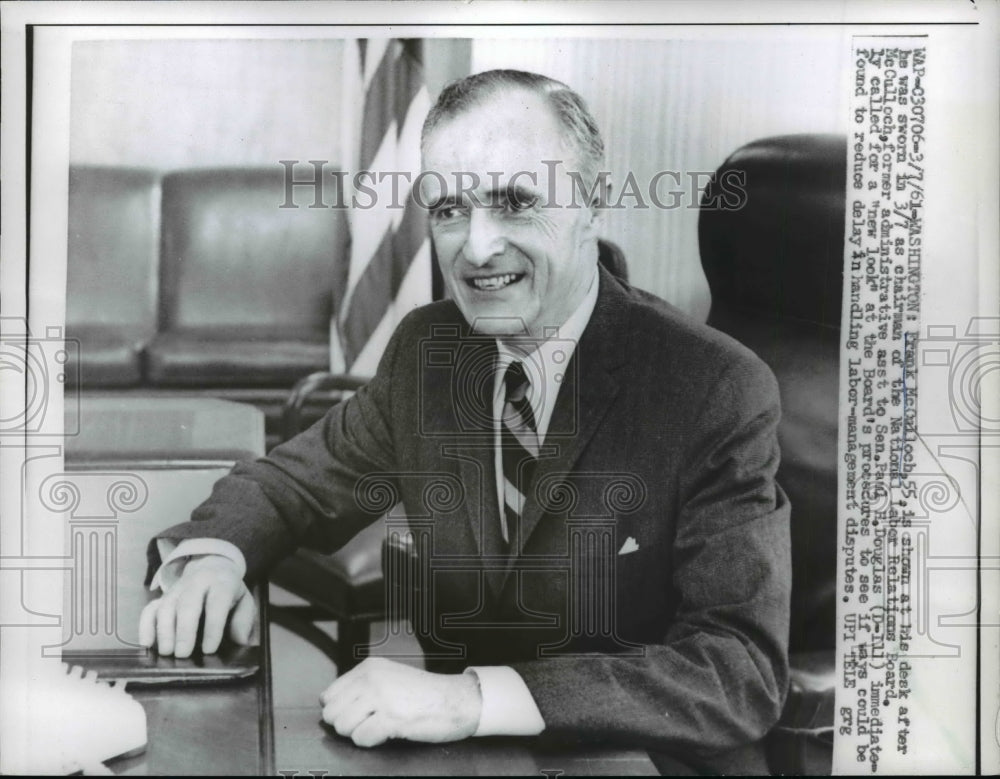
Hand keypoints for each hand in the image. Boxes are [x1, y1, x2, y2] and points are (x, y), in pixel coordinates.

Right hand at [138, 554, 254, 657]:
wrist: (212, 565)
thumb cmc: (228, 590)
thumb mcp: (244, 600)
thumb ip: (243, 620)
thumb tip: (240, 642)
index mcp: (221, 583)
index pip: (217, 602)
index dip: (213, 626)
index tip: (209, 649)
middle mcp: (196, 583)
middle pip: (187, 604)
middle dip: (184, 630)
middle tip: (183, 654)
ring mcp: (176, 589)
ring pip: (166, 607)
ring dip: (164, 631)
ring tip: (167, 652)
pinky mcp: (162, 596)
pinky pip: (149, 609)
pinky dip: (145, 626)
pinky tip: (146, 644)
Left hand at [319, 657, 481, 746]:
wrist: (456, 700)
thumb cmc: (425, 694)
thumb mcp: (389, 677)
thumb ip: (361, 686)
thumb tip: (330, 705)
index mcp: (369, 667)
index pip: (328, 695)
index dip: (340, 711)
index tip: (357, 714)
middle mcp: (372, 678)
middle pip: (332, 713)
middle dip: (347, 724)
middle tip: (369, 722)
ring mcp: (382, 697)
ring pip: (342, 727)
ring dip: (359, 733)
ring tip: (380, 726)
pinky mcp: (392, 717)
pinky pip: (361, 738)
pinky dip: (372, 741)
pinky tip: (388, 732)